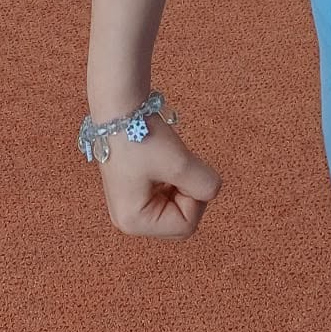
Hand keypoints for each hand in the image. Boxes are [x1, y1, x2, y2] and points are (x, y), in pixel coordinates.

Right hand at [94, 114, 221, 237]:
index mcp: (134, 221)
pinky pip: (169, 193)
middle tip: (177, 165)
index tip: (181, 168)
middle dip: (188, 193)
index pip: (186, 226)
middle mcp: (129, 219)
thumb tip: (211, 191)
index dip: (194, 197)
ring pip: (177, 205)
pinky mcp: (135, 190)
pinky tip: (162, 159)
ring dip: (182, 182)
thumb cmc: (141, 135)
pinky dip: (174, 177)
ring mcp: (131, 205)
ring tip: (166, 159)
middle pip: (181, 220)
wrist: (119, 106)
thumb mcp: (179, 163)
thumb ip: (205, 185)